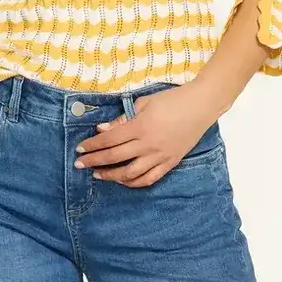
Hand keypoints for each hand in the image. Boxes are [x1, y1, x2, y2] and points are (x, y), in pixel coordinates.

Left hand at [72, 85, 219, 186]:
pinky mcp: (170, 162)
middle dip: (94, 161)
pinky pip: (150, 178)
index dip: (92, 145)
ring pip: (130, 173)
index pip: (109, 140)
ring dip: (111, 176)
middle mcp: (148, 144)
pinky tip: (123, 181)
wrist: (202, 105)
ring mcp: (160, 156)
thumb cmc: (173, 99)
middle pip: (115, 157)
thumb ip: (123, 118)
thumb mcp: (145, 103)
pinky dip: (134, 183)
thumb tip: (103, 130)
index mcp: (140, 127)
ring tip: (98, 175)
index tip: (79, 149)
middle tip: (80, 164)